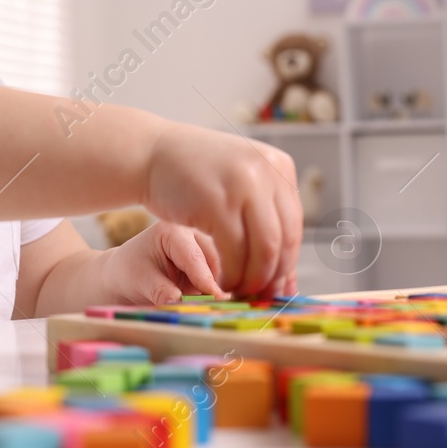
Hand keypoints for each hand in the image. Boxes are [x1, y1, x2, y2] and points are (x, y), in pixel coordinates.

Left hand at [101, 223, 224, 304]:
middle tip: (218, 308)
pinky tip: (211, 305)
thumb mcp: (141, 281)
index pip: (194, 258)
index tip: (217, 299)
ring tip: (210, 308)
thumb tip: (179, 304)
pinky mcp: (206, 263)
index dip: (205, 281)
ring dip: (216, 289)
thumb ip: (161, 291)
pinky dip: (215, 292)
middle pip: (213, 261)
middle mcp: (192, 234)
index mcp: (172, 231)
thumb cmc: (129, 273)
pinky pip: (219, 278)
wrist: (124, 275)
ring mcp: (202, 248)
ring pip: (221, 270)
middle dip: (215, 285)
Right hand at [141, 123, 301, 296]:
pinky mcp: (217, 203)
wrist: (152, 153)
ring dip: (253, 279)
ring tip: (238, 291)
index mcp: (278, 164)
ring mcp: (243, 185)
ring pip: (264, 250)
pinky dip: (231, 275)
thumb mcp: (239, 179)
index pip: (294, 224)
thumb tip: (289, 274)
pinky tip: (221, 282)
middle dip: (272, 274)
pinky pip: (235, 253)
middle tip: (258, 295)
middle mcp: (267, 171)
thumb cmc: (194, 173)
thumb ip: (265, 211)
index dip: (285, 260)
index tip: (273, 283)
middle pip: (284, 239)